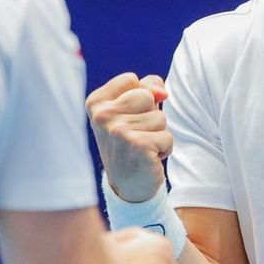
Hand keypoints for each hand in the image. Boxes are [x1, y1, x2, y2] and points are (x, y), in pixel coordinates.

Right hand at [86, 72, 171, 202]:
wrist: (126, 184)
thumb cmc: (131, 141)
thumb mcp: (132, 109)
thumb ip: (147, 88)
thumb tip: (162, 93)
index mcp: (96, 103)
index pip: (132, 79)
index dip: (139, 97)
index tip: (127, 118)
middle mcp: (102, 116)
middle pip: (147, 96)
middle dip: (150, 114)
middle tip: (137, 134)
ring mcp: (118, 131)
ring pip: (160, 117)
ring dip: (158, 133)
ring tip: (142, 146)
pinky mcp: (137, 146)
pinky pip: (167, 136)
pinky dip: (164, 148)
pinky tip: (148, 157)